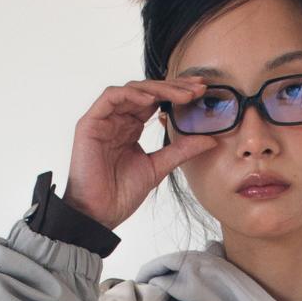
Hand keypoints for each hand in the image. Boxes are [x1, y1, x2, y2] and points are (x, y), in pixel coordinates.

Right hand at [61, 75, 223, 231]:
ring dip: (158, 88)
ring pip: (132, 89)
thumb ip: (182, 150)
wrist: (100, 214)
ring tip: (182, 95)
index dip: (178, 92)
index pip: (156, 100)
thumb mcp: (159, 167)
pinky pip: (111, 97)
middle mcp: (118, 119)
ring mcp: (104, 119)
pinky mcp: (90, 122)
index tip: (202, 91)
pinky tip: (152, 99)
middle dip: (174, 87)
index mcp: (131, 127)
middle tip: (198, 89)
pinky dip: (132, 94)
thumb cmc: (122, 193)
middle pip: (147, 91)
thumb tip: (211, 139)